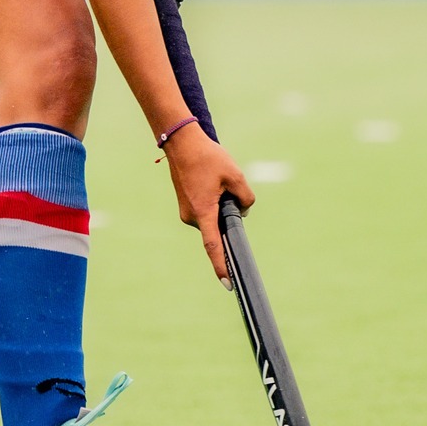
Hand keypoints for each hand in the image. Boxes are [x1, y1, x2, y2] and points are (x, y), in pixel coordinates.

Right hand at [162, 126, 254, 281]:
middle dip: (229, 213)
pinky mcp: (185, 204)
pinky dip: (213, 201)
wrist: (181, 142)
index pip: (214, 246)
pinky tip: (211, 180)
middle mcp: (191, 216)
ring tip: (216, 178)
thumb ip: (245, 197)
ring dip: (221, 204)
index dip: (221, 265)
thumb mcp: (235, 175)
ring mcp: (186, 211)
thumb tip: (243, 210)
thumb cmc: (207, 157)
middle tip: (227, 185)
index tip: (228, 283)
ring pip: (212, 217)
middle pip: (218, 226)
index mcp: (203, 212)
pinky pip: (205, 211)